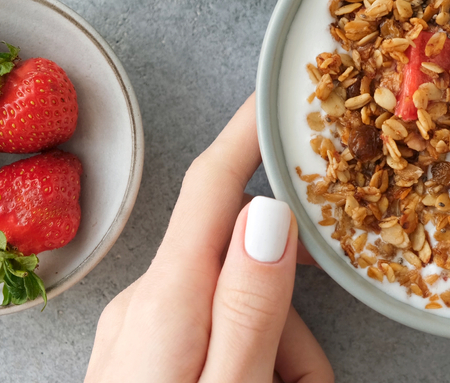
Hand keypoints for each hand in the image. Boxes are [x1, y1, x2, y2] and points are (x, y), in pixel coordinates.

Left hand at [85, 93, 332, 382]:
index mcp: (166, 303)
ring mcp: (141, 333)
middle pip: (246, 262)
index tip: (279, 95)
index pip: (213, 187)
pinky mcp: (146, 359)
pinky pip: (218, 336)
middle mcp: (145, 306)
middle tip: (308, 380)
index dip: (249, 134)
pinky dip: (253, 366)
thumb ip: (249, 308)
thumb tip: (267, 214)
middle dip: (292, 317)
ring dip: (279, 355)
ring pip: (241, 305)